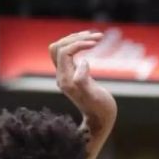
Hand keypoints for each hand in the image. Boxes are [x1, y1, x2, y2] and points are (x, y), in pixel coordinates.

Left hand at [49, 30, 117, 158]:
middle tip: (97, 38)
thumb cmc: (100, 109)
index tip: (95, 43)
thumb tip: (82, 62)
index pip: (64, 52)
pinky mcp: (72, 75)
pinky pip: (68, 54)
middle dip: (76, 38)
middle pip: (58, 47)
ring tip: (97, 37)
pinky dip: (79, 45)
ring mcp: (66, 75)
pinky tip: (92, 44)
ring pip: (62, 48)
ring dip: (77, 39)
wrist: (100, 120)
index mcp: (66, 80)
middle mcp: (62, 76)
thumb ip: (85, 80)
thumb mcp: (95, 96)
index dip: (79, 43)